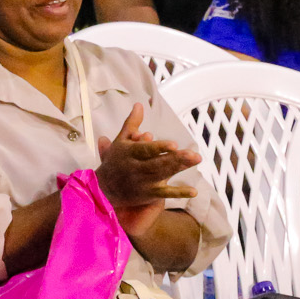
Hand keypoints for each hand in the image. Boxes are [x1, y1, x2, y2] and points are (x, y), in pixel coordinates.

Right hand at [95, 104, 199, 235]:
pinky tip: (193, 191)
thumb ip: (131, 124)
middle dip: (176, 159)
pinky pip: (165, 194)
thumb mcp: (120, 141)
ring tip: (196, 160)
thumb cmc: (115, 161)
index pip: (145, 150)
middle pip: (158, 163)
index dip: (159, 147)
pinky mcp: (149, 194)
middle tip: (193, 154)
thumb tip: (139, 105)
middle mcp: (137, 168)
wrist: (103, 189)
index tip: (173, 144)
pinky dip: (179, 193)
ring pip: (163, 175)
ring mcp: (144, 182)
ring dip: (180, 168)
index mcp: (130, 154)